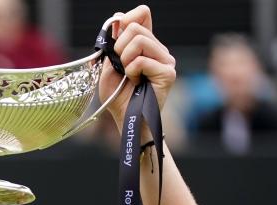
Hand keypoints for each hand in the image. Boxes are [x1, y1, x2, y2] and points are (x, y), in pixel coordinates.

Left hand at [97, 5, 177, 127]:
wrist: (125, 119)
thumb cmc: (117, 96)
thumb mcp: (108, 66)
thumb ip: (113, 44)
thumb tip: (117, 21)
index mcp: (145, 44)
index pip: (142, 13)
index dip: (126, 19)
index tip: (116, 37)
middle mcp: (158, 49)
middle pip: (135, 27)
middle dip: (119, 47)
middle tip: (121, 66)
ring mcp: (166, 60)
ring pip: (140, 40)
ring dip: (125, 60)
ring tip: (129, 75)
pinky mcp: (168, 72)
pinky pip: (142, 60)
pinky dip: (132, 71)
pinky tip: (136, 82)